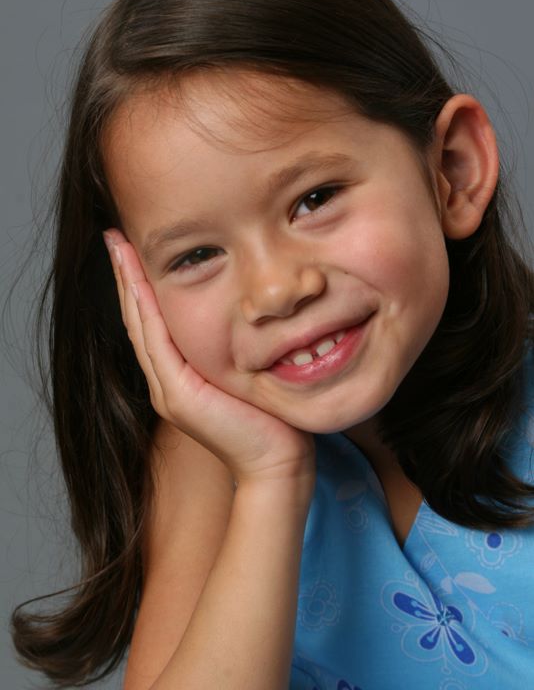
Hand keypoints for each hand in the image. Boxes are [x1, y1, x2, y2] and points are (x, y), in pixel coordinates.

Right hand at [103, 229, 315, 487]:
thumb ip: (238, 347)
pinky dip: (145, 309)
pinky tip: (138, 280)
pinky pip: (157, 343)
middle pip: (139, 318)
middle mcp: (167, 381)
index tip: (133, 246)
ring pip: (141, 325)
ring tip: (118, 247)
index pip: (153, 320)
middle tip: (116, 236)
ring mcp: (169, 390)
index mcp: (180, 376)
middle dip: (127, 275)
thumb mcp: (250, 373)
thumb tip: (249, 312)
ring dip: (128, 284)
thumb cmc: (272, 420)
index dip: (139, 283)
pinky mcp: (179, 395)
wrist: (277, 464)